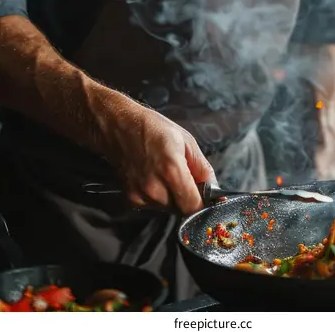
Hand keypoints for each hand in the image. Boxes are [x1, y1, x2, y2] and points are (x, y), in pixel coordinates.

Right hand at [107, 95, 215, 214]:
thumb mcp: (186, 140)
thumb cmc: (153, 128)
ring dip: (172, 197)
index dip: (203, 203)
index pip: (194, 206)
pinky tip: (153, 177)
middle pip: (181, 209)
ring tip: (165, 174)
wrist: (119, 126)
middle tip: (183, 177)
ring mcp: (141, 194)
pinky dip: (157, 196)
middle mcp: (155, 187)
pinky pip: (153, 205)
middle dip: (187, 197)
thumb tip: (215, 189)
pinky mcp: (131, 198)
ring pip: (167, 208)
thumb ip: (203, 168)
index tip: (204, 195)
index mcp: (172, 170)